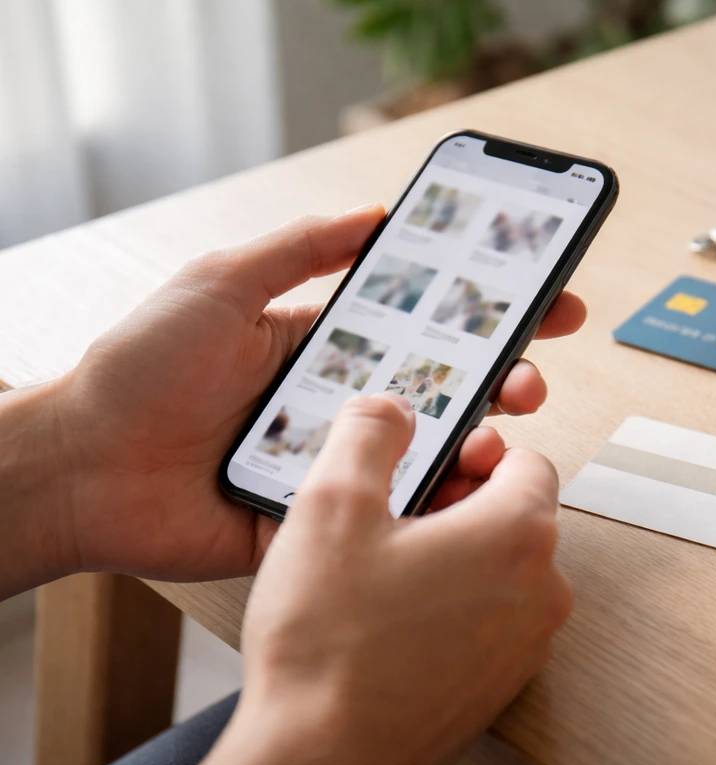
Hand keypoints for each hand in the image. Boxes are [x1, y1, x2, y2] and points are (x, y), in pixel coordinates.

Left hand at [54, 206, 585, 580]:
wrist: (86, 469)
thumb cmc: (142, 368)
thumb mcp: (221, 283)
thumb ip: (299, 249)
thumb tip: (373, 213)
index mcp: (330, 345)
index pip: (429, 323)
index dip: (491, 311)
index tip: (548, 299)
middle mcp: (347, 403)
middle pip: (447, 390)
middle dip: (506, 376)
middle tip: (531, 375)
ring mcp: (343, 463)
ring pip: (434, 453)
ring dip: (483, 441)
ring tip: (504, 430)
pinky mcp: (330, 519)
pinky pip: (396, 514)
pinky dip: (439, 505)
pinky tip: (465, 490)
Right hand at [204, 394, 571, 764]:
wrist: (318, 759)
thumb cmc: (328, 647)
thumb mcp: (331, 504)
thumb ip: (368, 432)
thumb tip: (390, 408)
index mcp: (518, 535)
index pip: (528, 458)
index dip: (476, 450)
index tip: (436, 462)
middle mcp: (540, 592)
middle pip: (516, 513)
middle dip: (460, 501)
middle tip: (397, 514)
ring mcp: (525, 645)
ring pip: (501, 567)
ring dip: (454, 553)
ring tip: (386, 568)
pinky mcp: (499, 683)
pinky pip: (489, 616)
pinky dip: (453, 603)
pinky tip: (391, 615)